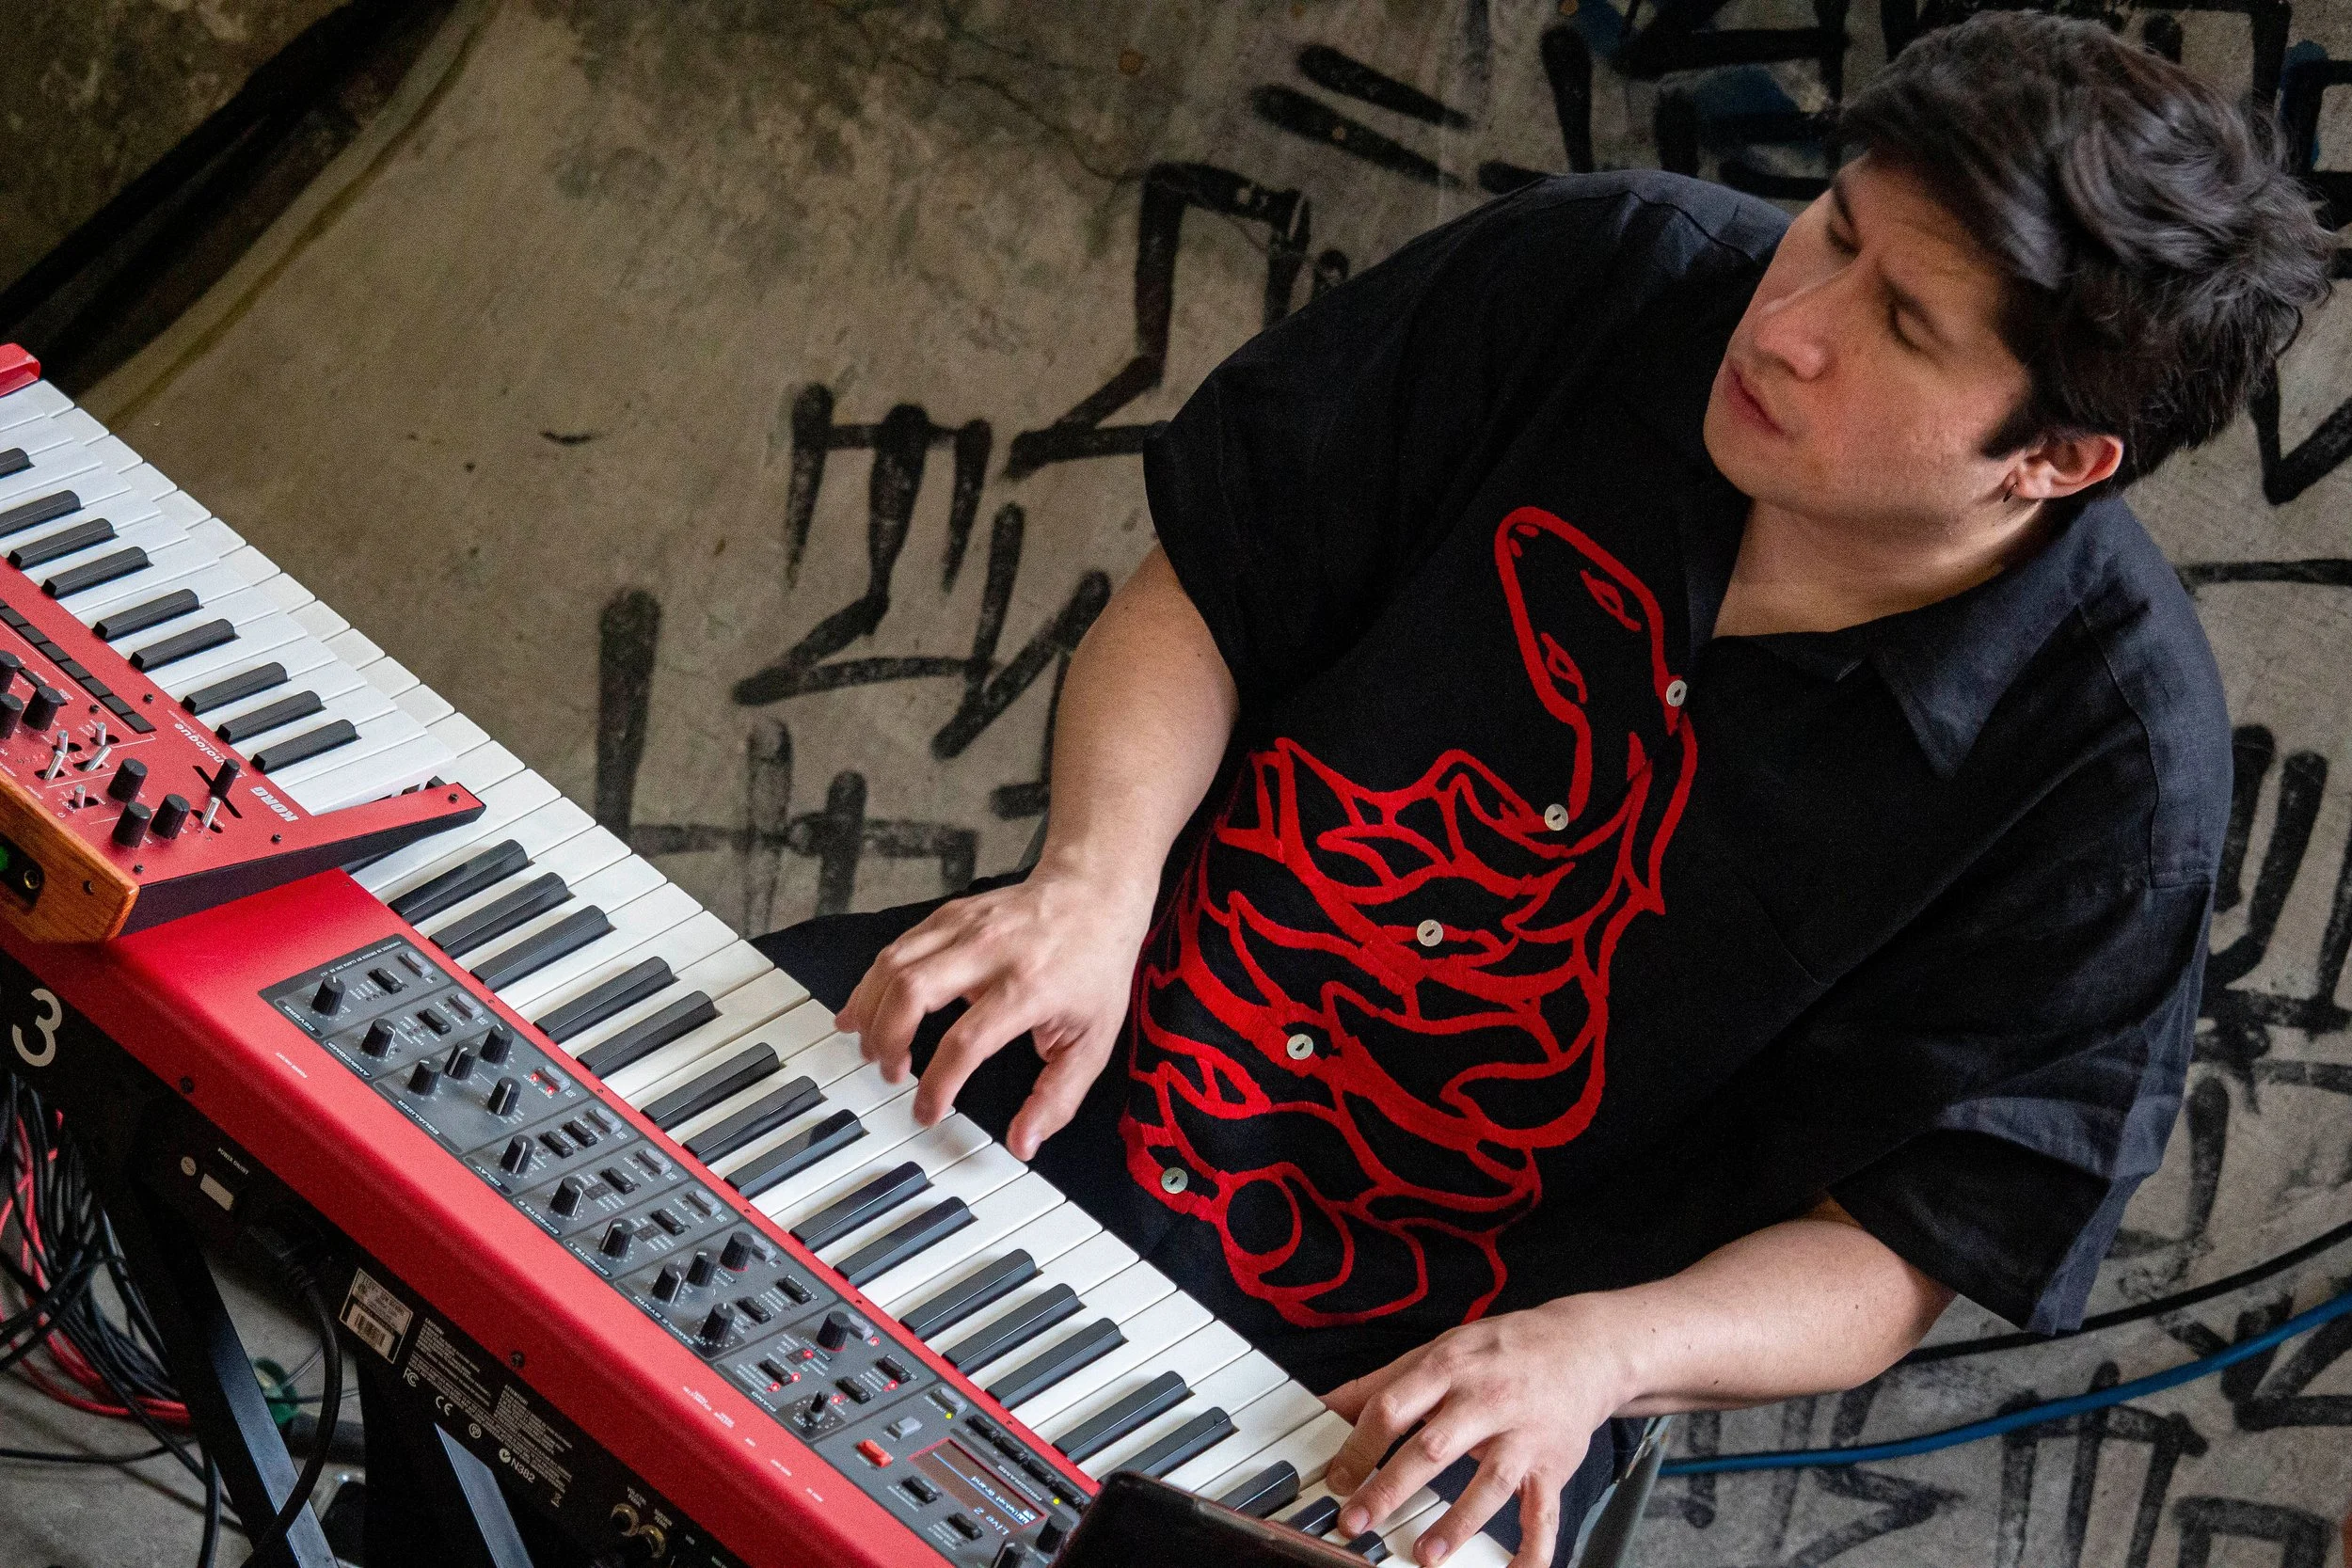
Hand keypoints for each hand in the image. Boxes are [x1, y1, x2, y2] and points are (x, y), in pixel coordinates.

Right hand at [834, 863, 1154, 1158]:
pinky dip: (873, 982)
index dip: (937, 1084)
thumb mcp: (1093, 1040)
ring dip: (871, 1010)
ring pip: (895, 964)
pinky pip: (898, 948)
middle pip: (914, 991)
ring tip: (870, 1048)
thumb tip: (1024, 1144)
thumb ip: (1058, 1098)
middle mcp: (991, 952)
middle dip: (889, 1040)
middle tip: (891, 1073)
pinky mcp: (950, 915)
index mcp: (1029, 987)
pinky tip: (865, 1008)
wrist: (1094, 892)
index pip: (966, 1041)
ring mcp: (966, 927)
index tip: (927, 1111)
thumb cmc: (1094, 966)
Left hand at [1321, 1298, 1630, 1567]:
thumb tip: (1326, 1406)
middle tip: (1356, 1522)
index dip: (1359, 1446)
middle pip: (1433, 1448)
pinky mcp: (1553, 1465)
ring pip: (1489, 1482)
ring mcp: (1522, 1435)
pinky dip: (1533, 1548)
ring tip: (1426, 1554)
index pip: (1393, 1407)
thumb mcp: (1440, 1350)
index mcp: (1448, 1368)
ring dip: (1457, 1522)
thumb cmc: (1501, 1351)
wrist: (1584, 1347)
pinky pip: (1545, 1513)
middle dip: (1390, 1487)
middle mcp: (1485, 1400)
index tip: (1336, 1480)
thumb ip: (1384, 1381)